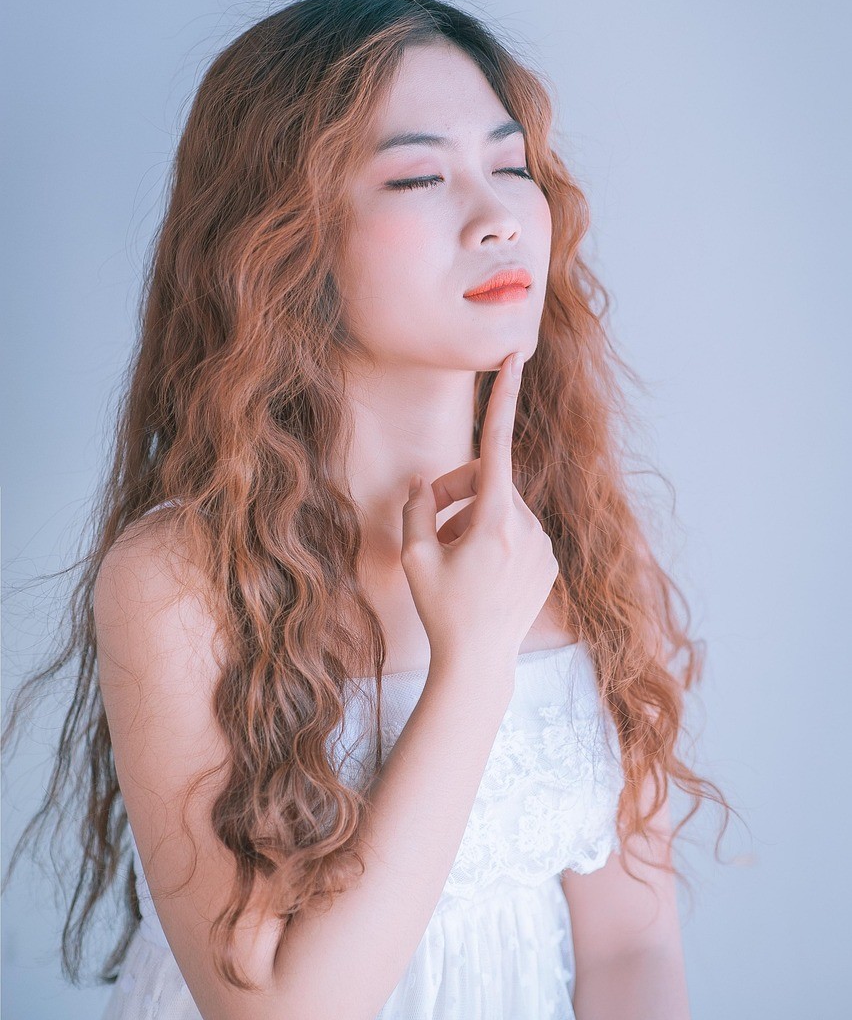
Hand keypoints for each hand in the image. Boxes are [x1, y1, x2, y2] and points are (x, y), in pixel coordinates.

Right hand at [400, 352, 559, 684]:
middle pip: (489, 483)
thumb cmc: (442, 610)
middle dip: (456, 491)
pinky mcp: (549, 562)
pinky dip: (493, 539)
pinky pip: (518, 532)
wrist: (479, 662)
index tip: (515, 356)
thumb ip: (416, 509)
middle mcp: (528, 528)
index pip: (495, 445)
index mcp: (495, 522)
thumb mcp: (413, 557)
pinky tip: (478, 575)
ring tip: (451, 557)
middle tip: (427, 519)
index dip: (502, 397)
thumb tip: (424, 483)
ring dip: (473, 518)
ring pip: (502, 508)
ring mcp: (543, 546)